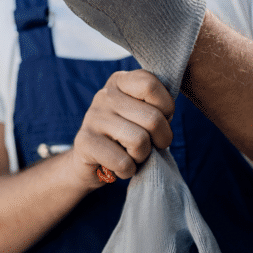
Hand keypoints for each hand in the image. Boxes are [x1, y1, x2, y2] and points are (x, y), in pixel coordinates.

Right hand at [71, 70, 174, 188]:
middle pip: (153, 118)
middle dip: (161, 139)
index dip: (166, 108)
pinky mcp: (84, 142)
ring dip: (142, 156)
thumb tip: (168, 115)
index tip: (160, 120)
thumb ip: (156, 106)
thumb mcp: (142, 114)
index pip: (150, 85)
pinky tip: (118, 166)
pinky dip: (127, 171)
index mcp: (120, 82)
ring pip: (139, 140)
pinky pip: (123, 162)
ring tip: (132, 155)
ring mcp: (92, 117)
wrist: (90, 162)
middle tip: (150, 146)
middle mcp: (104, 95)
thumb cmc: (126, 137)